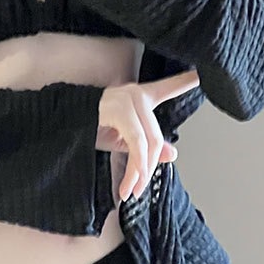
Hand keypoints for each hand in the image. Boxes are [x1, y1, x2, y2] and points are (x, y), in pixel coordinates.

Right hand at [97, 70, 200, 201]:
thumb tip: (172, 154)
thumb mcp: (121, 140)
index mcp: (140, 96)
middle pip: (156, 137)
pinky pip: (136, 143)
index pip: (168, 87)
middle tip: (139, 188)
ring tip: (132, 191)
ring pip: (147, 143)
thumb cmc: (87, 129)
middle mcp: (137, 94)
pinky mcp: (119, 110)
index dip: (187, 80)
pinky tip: (130, 184)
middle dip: (149, 167)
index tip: (204, 72)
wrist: (59, 123)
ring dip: (141, 172)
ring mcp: (128, 99)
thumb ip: (147, 146)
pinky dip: (135, 167)